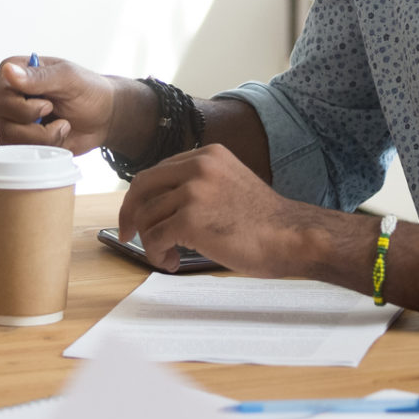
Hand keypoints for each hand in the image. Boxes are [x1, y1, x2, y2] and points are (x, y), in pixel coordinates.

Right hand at [0, 55, 127, 153]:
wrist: (104, 117)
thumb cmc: (87, 91)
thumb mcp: (68, 78)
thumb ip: (38, 77)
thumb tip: (8, 71)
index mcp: (14, 72)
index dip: (21, 106)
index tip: (48, 105)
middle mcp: (7, 96)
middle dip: (34, 124)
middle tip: (55, 113)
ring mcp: (11, 119)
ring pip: (8, 138)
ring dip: (42, 137)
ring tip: (62, 126)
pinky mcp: (19, 140)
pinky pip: (18, 152)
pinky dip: (44, 147)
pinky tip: (57, 136)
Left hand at [118, 144, 327, 277]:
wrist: (291, 237)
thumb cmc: (264, 222)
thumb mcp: (230, 185)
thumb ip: (198, 185)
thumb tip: (160, 205)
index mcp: (207, 155)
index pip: (157, 172)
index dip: (141, 196)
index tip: (135, 216)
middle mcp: (198, 166)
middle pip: (142, 187)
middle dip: (129, 214)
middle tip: (127, 235)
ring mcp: (193, 191)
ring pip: (147, 217)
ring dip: (151, 242)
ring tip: (167, 256)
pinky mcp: (190, 218)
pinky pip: (155, 238)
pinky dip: (156, 254)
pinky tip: (171, 262)